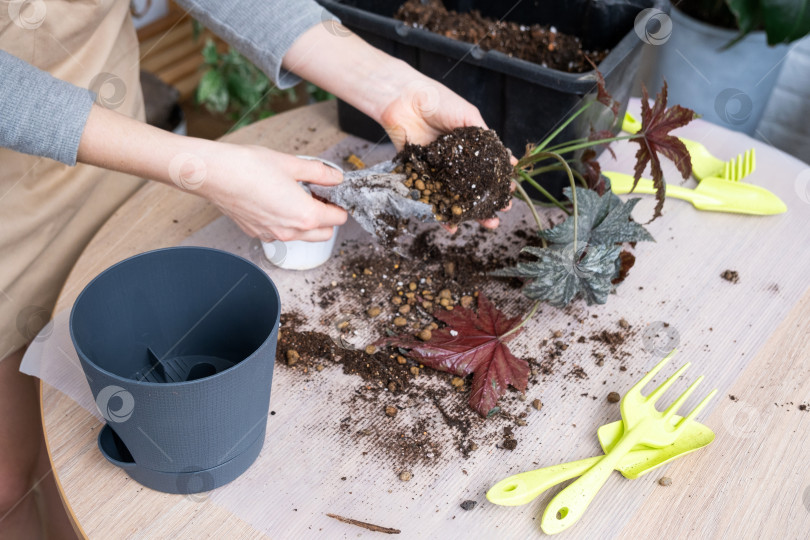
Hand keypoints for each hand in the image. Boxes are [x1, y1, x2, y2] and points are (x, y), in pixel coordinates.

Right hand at [77, 105, 346, 241]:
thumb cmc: (248, 167)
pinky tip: (276, 201)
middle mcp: (290, 231)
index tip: (334, 193)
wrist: (213, 174)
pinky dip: (285, 222)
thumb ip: (319, 172)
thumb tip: (335, 177)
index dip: (339, 205)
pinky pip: (280, 233)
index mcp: (305, 215)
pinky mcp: (256, 232)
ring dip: (306, 222)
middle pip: (323, 233)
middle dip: (326, 217)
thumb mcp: (291, 164)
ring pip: (302, 237)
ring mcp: (272, 235)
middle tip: (318, 195)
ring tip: (296, 196)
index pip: (338, 219)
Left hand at [377, 75, 511, 231]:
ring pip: (455, 199)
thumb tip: (508, 159)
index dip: (500, 183)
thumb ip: (484, 138)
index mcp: (471, 148)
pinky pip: (431, 200)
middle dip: (489, 204)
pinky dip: (440, 215)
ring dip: (470, 214)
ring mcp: (439, 172)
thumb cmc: (439, 102)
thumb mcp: (468, 116)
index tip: (510, 194)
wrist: (404, 100)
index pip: (489, 170)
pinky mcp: (420, 177)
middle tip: (501, 214)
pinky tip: (451, 225)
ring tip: (487, 226)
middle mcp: (456, 163)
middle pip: (475, 189)